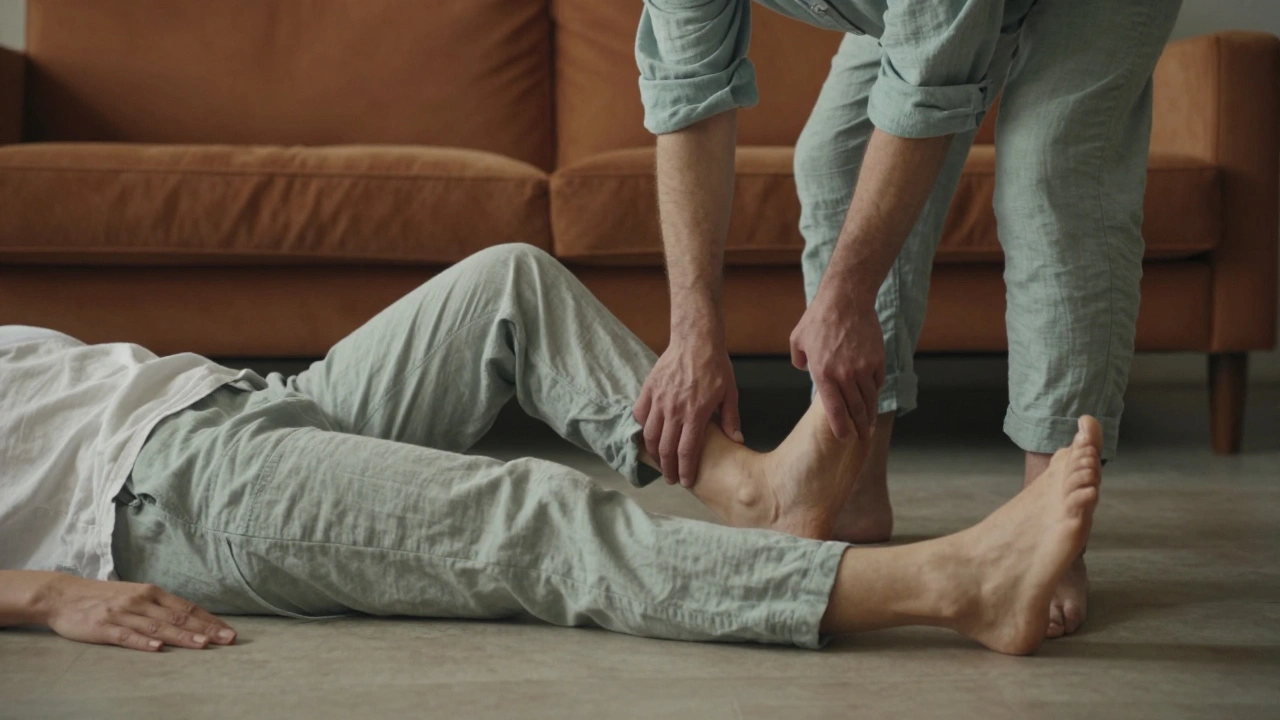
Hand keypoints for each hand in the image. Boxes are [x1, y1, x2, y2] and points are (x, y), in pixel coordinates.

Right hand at [38, 574, 236, 651]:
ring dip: (182, 636)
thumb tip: (187, 617)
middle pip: (178, 617)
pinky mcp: (104, 627)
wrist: (63, 595)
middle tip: (228, 639)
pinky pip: (127, 635)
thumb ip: (158, 606)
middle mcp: (141, 601)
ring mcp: (123, 614)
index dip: (209, 620)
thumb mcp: (135, 595)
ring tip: (203, 644)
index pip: (186, 608)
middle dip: (206, 629)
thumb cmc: (103, 597)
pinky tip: (158, 647)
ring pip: (158, 626)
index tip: (228, 630)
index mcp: (151, 593)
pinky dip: (143, 641)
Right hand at [634, 338, 741, 486]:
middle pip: (665, 449)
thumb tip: (737, 441)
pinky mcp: (649, 389)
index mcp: (696, 414)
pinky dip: (643, 428)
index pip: (686, 451)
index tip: (685, 481)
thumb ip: (731, 419)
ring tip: (659, 461)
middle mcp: (674, 410)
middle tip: (670, 478)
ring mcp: (659, 400)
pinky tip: (649, 434)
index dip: (685, 470)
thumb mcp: (730, 393)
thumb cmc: (716, 366)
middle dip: (667, 468)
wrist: (696, 340)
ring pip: (650, 435)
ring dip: (653, 453)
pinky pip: (640, 415)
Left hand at [790, 284, 884, 440]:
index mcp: (823, 373)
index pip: (834, 410)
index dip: (840, 428)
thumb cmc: (818, 319)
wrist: (846, 299)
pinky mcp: (877, 360)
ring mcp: (863, 368)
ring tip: (869, 425)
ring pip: (869, 399)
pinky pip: (877, 382)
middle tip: (862, 438)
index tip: (844, 439)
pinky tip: (872, 398)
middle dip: (859, 428)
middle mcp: (844, 374)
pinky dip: (875, 392)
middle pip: (856, 409)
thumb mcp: (798, 340)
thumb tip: (803, 369)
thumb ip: (798, 360)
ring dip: (870, 415)